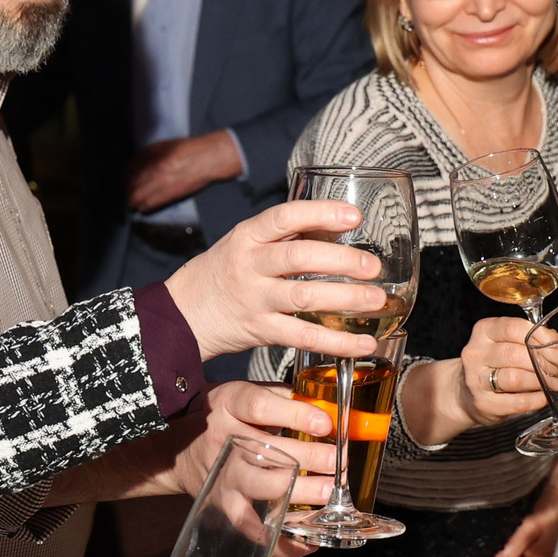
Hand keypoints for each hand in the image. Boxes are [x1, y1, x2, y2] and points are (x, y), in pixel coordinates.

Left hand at [128, 133, 240, 213]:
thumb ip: (148, 155)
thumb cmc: (188, 150)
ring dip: (134, 200)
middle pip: (129, 185)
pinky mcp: (169, 195)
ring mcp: (160, 183)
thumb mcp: (164, 146)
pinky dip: (144, 207)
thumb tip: (135, 166)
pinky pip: (148, 206)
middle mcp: (152, 169)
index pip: (128, 169)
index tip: (127, 179)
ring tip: (135, 200)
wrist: (208, 158)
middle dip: (127, 189)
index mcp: (150, 155)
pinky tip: (144, 206)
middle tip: (129, 191)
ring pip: (135, 198)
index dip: (126, 175)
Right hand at [165, 201, 381, 360]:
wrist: (180, 315)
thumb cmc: (221, 274)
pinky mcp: (259, 331)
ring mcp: (254, 299)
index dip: (320, 213)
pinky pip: (302, 337)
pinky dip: (335, 342)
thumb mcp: (244, 244)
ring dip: (345, 299)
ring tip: (377, 300)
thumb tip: (335, 224)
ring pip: (304, 297)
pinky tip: (362, 342)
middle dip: (341, 260)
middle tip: (373, 266)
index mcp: (247, 236)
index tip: (353, 216)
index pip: (284, 216)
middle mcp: (249, 265)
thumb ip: (284, 236)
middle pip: (298, 257)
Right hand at [169, 381, 340, 533]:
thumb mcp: (241, 393)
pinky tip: (308, 539)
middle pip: (268, 452)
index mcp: (229, 405)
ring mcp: (224, 476)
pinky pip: (252, 528)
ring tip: (330, 491)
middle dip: (311, 458)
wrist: (175, 449)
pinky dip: (281, 539)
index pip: (260, 407)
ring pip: (263, 489)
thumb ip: (281, 396)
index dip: (296, 414)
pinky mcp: (224, 505)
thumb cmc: (220, 417)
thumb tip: (328, 406)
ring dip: (302, 492)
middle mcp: (224, 441)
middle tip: (339, 462)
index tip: (325, 423)